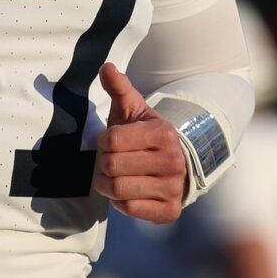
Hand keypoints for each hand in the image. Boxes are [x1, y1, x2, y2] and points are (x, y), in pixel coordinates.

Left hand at [94, 63, 187, 223]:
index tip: (112, 142)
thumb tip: (106, 67)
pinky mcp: (169, 210)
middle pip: (112, 165)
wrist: (172, 167)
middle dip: (103, 164)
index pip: (112, 140)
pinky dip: (121, 202)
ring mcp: (173, 187)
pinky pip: (129, 208)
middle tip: (112, 161)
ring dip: (107, 185)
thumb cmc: (144, 137)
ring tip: (115, 177)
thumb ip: (119, 87)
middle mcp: (173, 160)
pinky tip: (129, 192)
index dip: (104, 142)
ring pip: (118, 189)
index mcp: (163, 132)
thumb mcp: (133, 110)